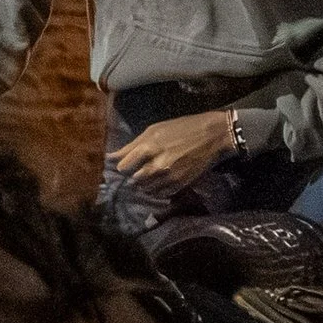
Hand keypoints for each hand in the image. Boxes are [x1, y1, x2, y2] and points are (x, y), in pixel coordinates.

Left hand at [113, 109, 235, 192]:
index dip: (122, 166)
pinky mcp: (179, 185)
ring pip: (146, 188)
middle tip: (139, 168)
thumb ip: (132, 145)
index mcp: (149, 147)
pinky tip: (161, 180)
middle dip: (134, 174)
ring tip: (152, 173)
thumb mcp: (155, 130)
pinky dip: (156, 189)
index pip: (123, 166)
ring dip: (145, 183)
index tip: (125, 163)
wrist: (212, 136)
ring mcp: (169, 177)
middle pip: (134, 179)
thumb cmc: (182, 128)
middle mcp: (157, 165)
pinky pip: (160, 194)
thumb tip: (111, 157)